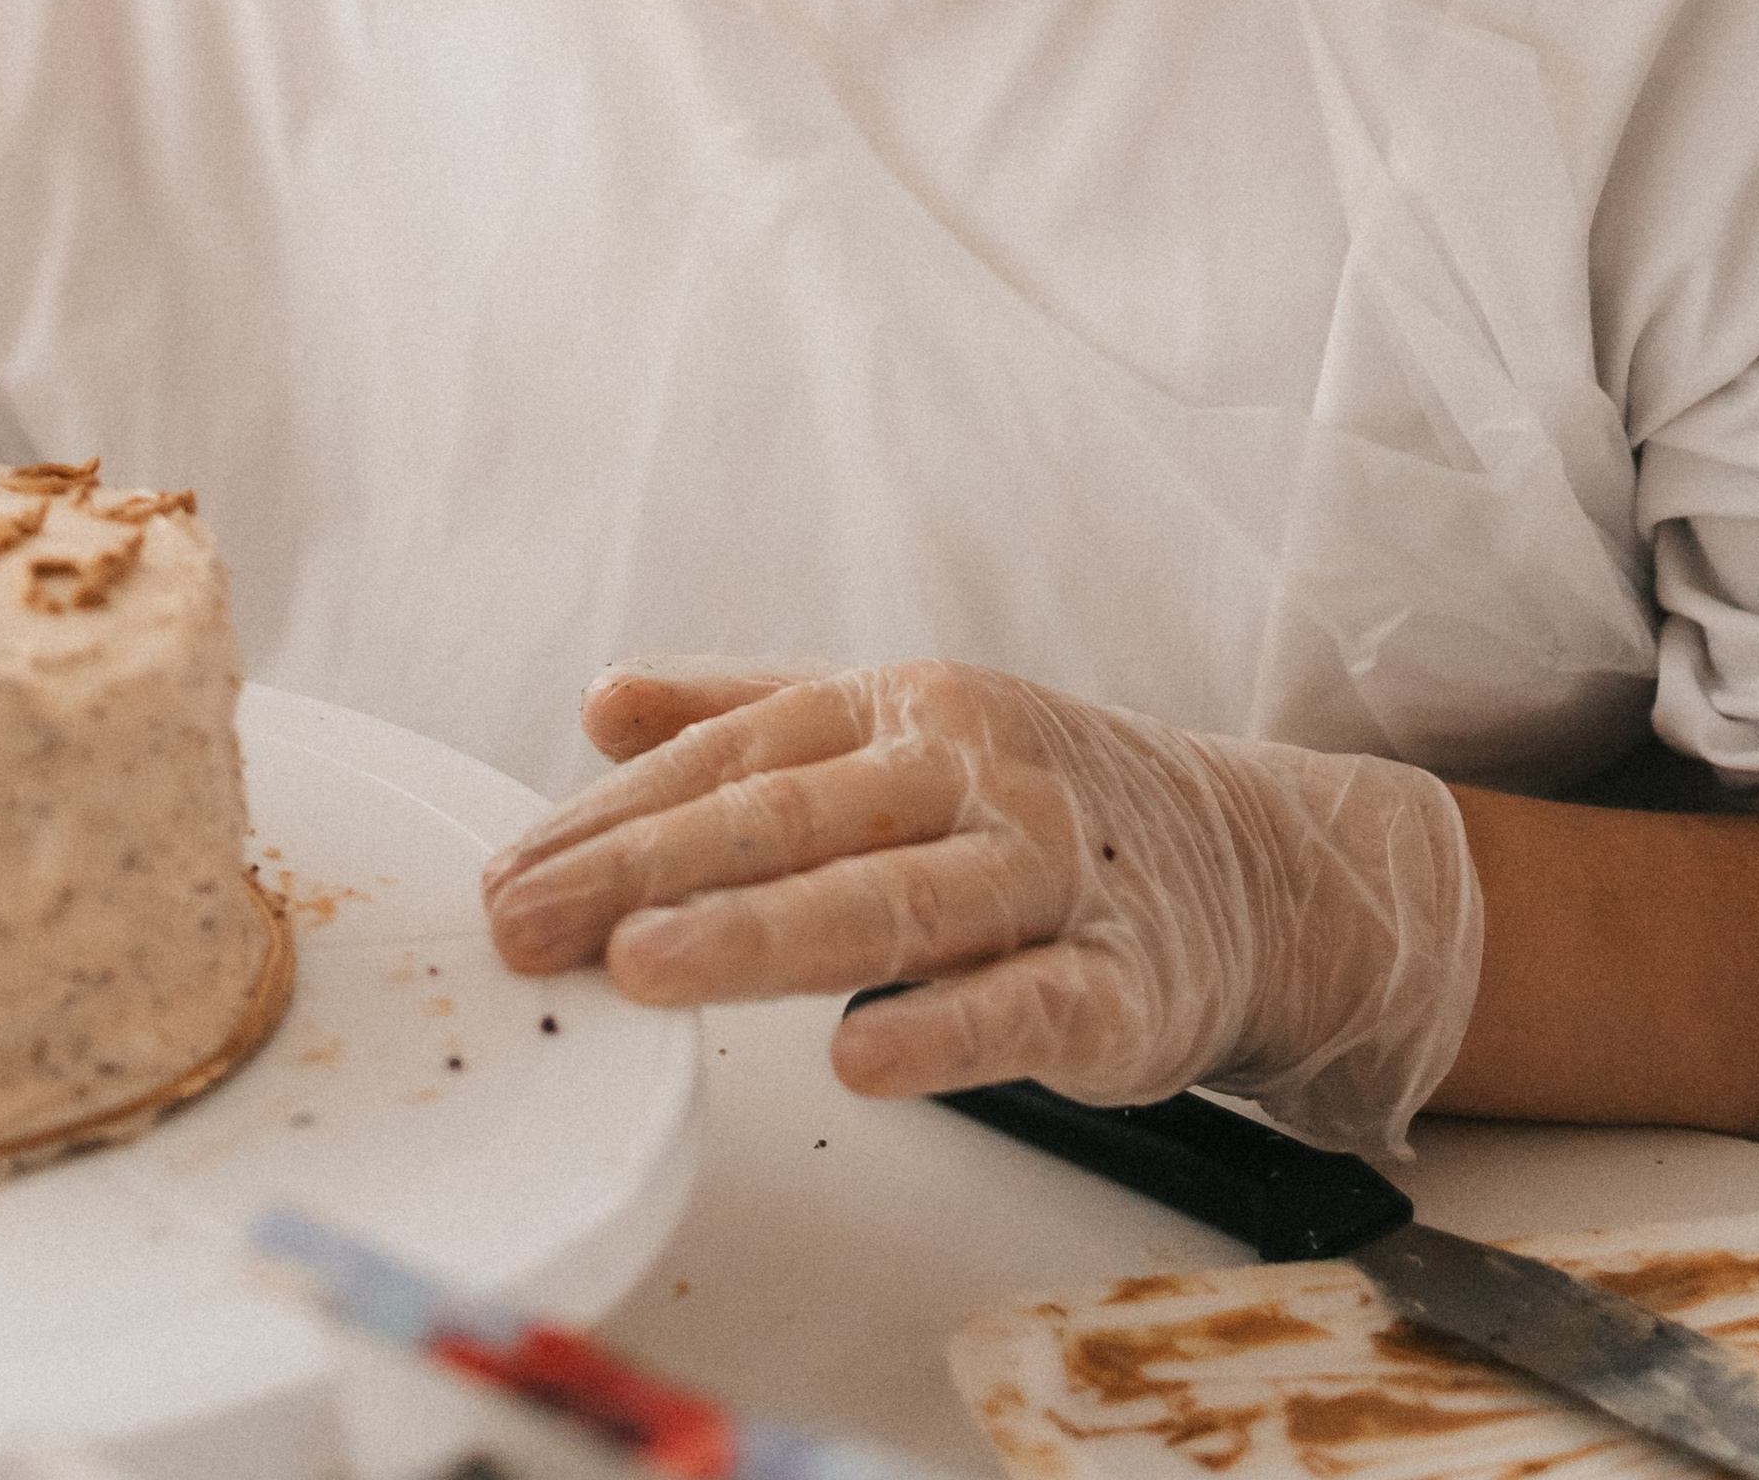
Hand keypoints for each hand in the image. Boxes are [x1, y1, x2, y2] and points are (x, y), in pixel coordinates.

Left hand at [482, 659, 1483, 1160]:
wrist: (1249, 865)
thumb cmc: (1032, 799)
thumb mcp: (892, 728)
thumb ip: (744, 713)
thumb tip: (599, 702)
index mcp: (899, 706)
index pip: (731, 760)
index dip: (612, 820)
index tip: (509, 877)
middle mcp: (968, 771)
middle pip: (787, 821)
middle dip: (644, 873)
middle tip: (528, 924)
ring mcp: (1047, 872)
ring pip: (889, 903)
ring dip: (760, 936)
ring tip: (643, 968)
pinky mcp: (1121, 985)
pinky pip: (1025, 1005)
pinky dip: (945, 1029)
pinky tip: (861, 1056)